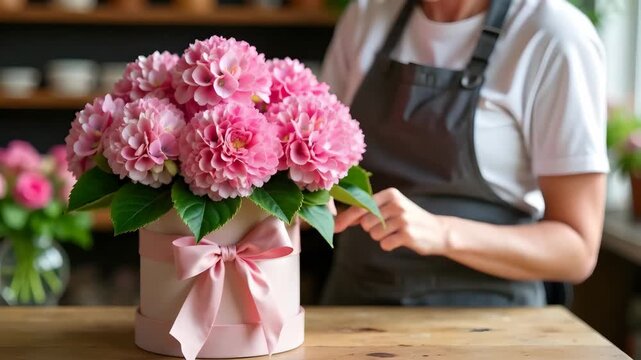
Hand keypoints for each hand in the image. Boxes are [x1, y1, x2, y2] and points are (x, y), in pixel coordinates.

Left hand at [334, 188, 448, 254]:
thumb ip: (368, 211)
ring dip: (382, 237)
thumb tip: (341, 218)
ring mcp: (403, 219)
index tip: (334, 228)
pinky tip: (401, 240)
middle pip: (365, 223)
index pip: (361, 206)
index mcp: (390, 194)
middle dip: (372, 229)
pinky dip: (389, 245)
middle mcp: (396, 204)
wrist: (438, 231)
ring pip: (374, 234)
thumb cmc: (408, 220)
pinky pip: (384, 244)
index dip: (346, 218)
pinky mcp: (408, 234)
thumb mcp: (391, 209)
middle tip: (389, 227)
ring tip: (397, 232)